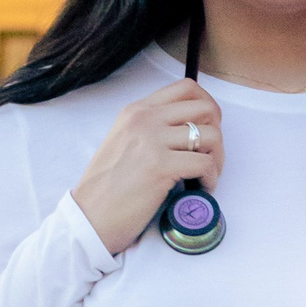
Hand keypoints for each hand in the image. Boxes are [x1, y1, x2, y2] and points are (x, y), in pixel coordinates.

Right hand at [73, 80, 225, 257]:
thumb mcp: (123, 142)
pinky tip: (200, 189)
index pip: (186, 88)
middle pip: (205, 109)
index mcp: (135, 111)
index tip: (208, 127)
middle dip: (217, 132)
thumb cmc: (107, 188)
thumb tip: (190, 129)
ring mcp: (152, 141)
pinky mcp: (160, 166)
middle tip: (209, 155)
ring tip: (206, 176)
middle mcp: (144, 119)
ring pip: (211, 135)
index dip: (207, 106)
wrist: (88, 218)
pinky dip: (210, 179)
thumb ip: (151, 129)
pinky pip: (205, 164)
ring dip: (217, 158)